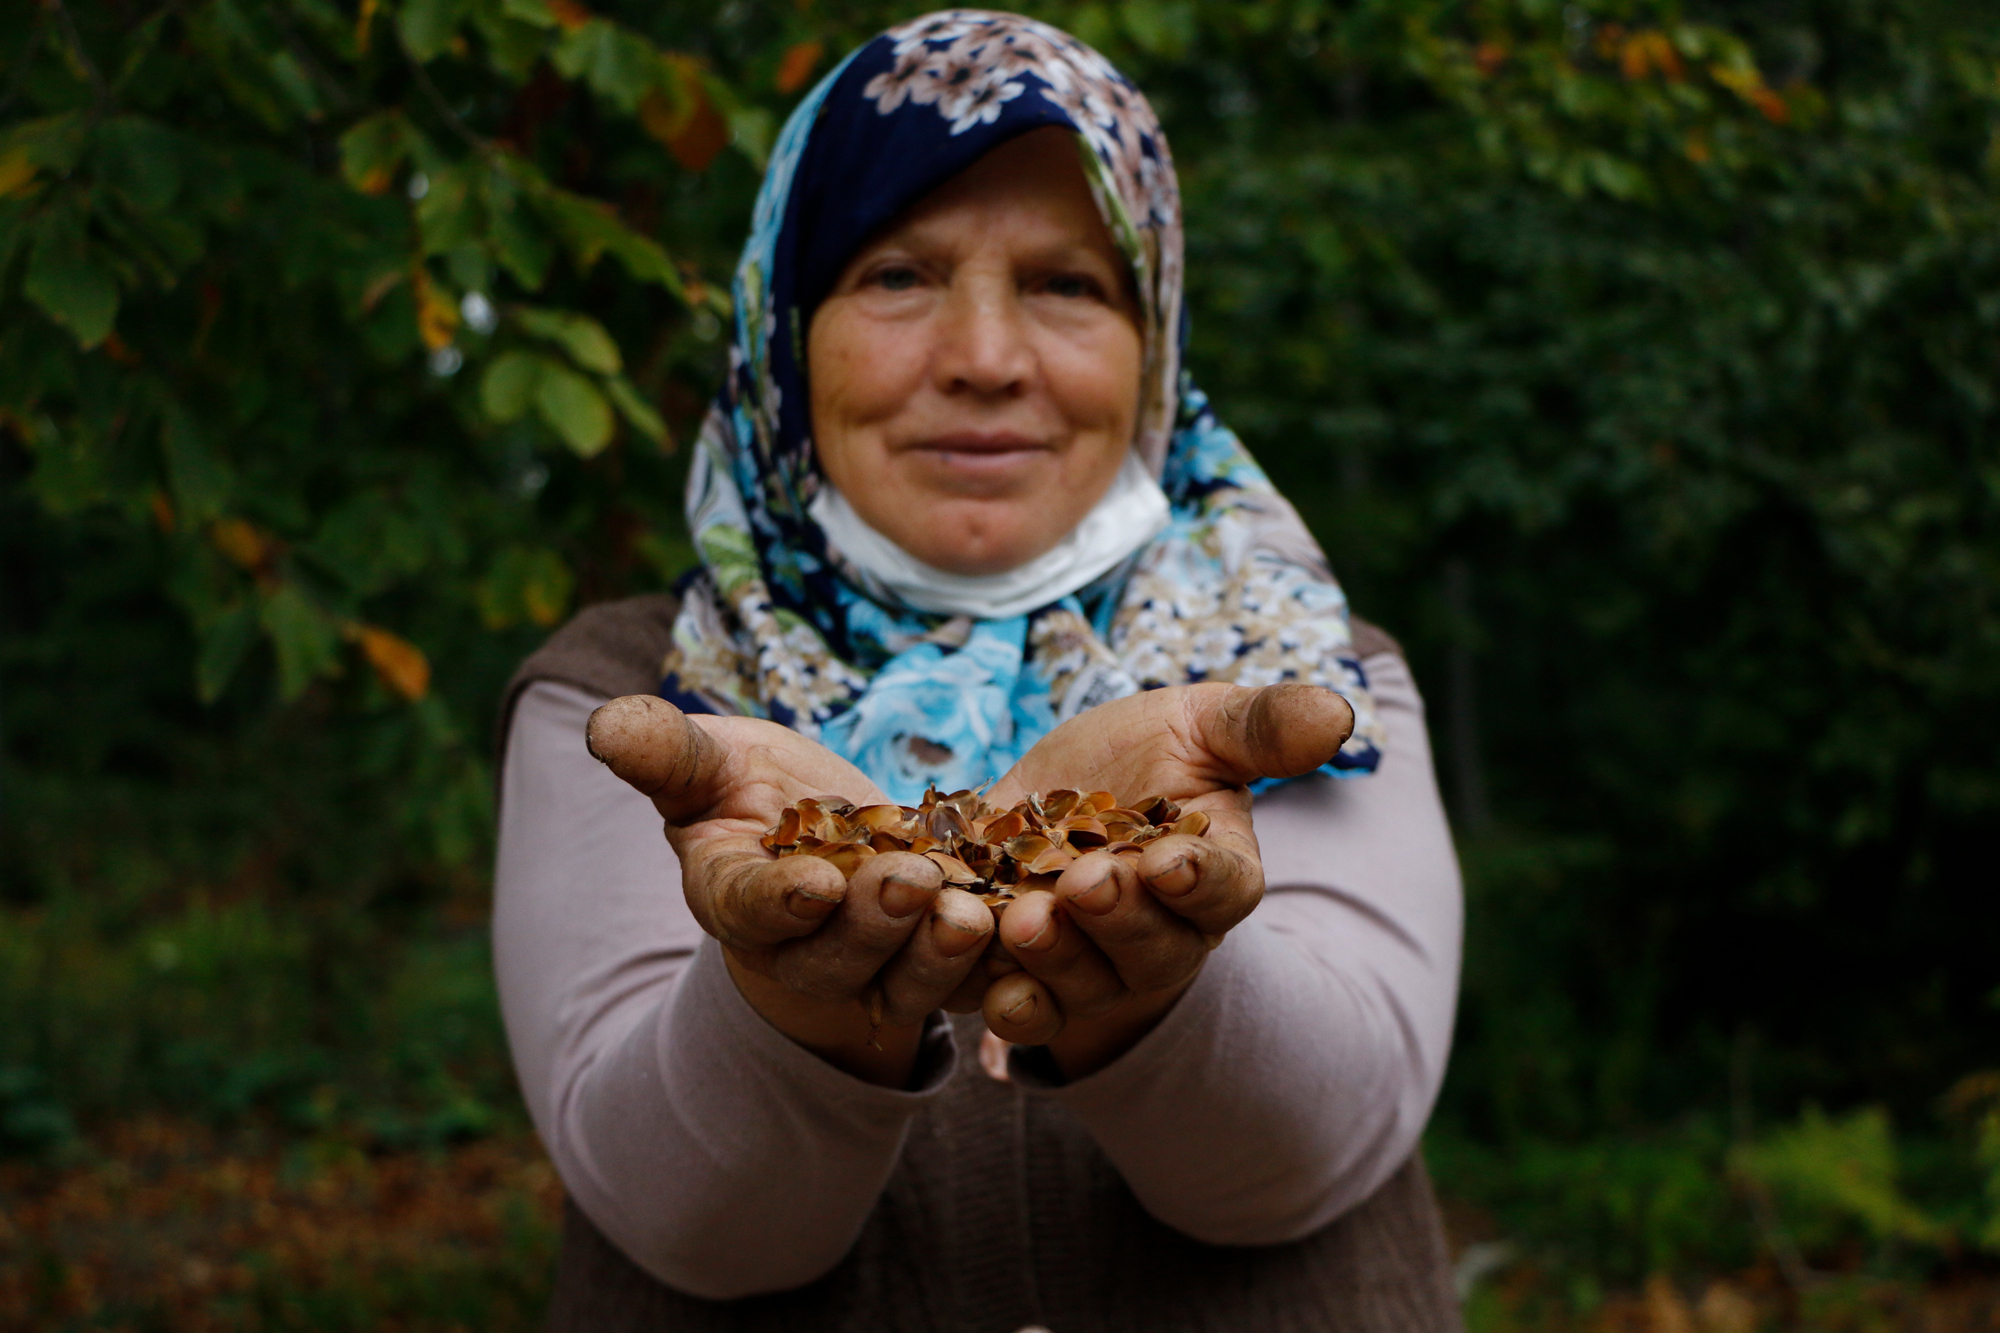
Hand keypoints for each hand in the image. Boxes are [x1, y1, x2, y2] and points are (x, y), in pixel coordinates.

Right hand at [586, 695, 994, 1086]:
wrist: (817, 834)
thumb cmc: (747, 790)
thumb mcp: (707, 761)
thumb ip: (663, 752)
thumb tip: (601, 724)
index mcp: (734, 899)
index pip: (752, 909)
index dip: (782, 902)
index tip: (815, 883)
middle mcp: (801, 949)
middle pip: (838, 953)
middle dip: (875, 923)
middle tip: (912, 883)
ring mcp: (873, 967)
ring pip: (908, 975)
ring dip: (941, 951)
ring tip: (976, 912)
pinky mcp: (937, 966)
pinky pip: (971, 977)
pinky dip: (1001, 963)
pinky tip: (1032, 926)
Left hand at [980, 683, 1352, 1075]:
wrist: (1047, 789)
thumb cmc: (1142, 756)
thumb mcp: (1199, 725)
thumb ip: (1263, 726)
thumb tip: (1339, 715)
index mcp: (1216, 877)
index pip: (1225, 893)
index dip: (1200, 883)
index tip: (1170, 862)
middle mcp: (1162, 938)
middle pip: (1153, 952)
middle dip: (1120, 920)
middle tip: (1085, 883)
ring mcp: (1093, 969)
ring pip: (1083, 988)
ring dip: (1055, 962)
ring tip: (1022, 918)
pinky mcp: (1025, 980)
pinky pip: (1020, 1010)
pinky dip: (1000, 999)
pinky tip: (981, 979)